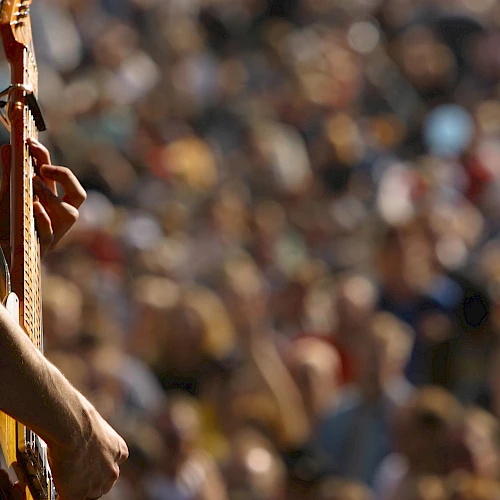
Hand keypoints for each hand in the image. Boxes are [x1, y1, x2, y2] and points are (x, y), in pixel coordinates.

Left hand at [0, 139, 85, 258]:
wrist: (0, 252)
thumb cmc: (6, 225)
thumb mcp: (7, 196)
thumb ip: (10, 174)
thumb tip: (8, 147)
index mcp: (52, 202)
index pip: (60, 177)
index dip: (48, 159)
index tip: (31, 143)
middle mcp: (57, 216)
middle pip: (78, 195)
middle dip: (66, 178)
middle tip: (44, 168)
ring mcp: (54, 233)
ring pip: (70, 214)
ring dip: (51, 197)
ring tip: (33, 184)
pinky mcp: (42, 249)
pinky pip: (50, 235)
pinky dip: (44, 219)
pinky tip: (35, 207)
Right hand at [47, 400, 128, 499]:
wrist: (72, 426)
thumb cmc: (80, 417)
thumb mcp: (95, 425)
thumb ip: (94, 437)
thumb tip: (83, 430)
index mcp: (119, 451)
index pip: (112, 465)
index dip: (99, 466)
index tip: (90, 464)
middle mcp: (112, 471)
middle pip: (103, 482)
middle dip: (91, 479)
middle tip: (76, 472)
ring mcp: (96, 484)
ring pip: (88, 493)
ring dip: (79, 488)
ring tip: (66, 477)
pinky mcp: (78, 495)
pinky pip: (69, 499)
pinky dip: (63, 495)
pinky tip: (57, 486)